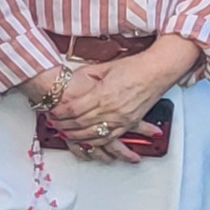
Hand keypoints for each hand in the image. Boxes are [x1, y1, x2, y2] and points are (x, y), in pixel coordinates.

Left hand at [41, 38, 198, 152]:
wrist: (158, 71)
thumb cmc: (136, 67)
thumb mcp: (105, 67)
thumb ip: (87, 75)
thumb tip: (74, 80)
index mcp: (102, 94)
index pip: (74, 109)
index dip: (60, 113)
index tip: (52, 112)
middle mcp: (111, 110)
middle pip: (80, 123)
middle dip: (64, 125)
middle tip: (54, 124)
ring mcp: (121, 119)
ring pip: (93, 134)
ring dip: (76, 136)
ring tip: (65, 135)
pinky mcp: (129, 123)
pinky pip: (110, 138)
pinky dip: (96, 142)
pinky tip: (88, 142)